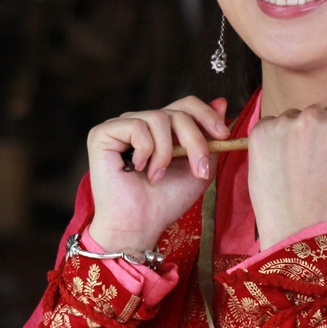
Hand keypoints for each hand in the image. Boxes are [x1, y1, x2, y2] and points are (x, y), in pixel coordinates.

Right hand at [86, 96, 230, 251]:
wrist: (139, 225)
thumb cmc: (166, 202)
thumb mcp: (200, 168)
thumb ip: (210, 138)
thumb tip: (221, 102)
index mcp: (160, 130)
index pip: (185, 105)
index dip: (206, 115)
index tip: (224, 136)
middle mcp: (140, 123)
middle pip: (177, 112)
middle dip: (194, 141)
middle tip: (199, 169)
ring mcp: (120, 126)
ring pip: (159, 118)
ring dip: (166, 152)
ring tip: (157, 176)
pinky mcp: (102, 133)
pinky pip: (137, 126)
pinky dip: (145, 151)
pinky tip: (137, 169)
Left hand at [247, 100, 326, 249]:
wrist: (297, 225)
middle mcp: (313, 115)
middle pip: (317, 113)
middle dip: (316, 131)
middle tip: (312, 163)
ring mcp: (284, 122)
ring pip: (292, 119)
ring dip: (293, 134)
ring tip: (295, 166)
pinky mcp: (260, 131)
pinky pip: (270, 126)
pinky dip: (273, 140)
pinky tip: (279, 164)